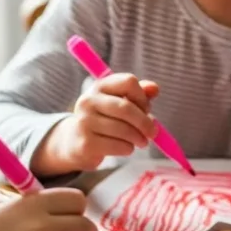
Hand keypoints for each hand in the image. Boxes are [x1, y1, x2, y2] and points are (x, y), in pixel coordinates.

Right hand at [32, 73, 159, 175]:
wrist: (76, 141)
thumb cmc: (106, 118)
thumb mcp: (121, 102)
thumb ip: (140, 94)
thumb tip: (154, 89)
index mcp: (100, 86)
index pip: (129, 82)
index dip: (143, 97)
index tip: (146, 109)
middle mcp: (88, 101)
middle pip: (126, 108)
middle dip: (145, 122)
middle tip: (153, 133)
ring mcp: (84, 122)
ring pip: (124, 130)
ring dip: (139, 138)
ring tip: (141, 141)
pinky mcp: (86, 143)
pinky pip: (118, 146)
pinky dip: (128, 148)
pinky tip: (126, 147)